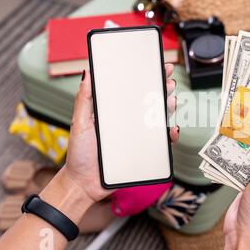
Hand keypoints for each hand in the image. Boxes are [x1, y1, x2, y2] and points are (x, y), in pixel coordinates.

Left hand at [63, 64, 179, 202]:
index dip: (145, 77)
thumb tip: (87, 74)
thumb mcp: (80, 123)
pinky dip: (169, 135)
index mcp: (114, 112)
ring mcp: (137, 137)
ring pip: (158, 119)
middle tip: (168, 81)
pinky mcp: (143, 152)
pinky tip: (171, 130)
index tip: (155, 66)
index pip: (132, 90)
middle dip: (162, 89)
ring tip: (170, 100)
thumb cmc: (79, 154)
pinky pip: (161, 142)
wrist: (83, 184)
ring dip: (168, 108)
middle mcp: (128, 122)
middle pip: (149, 101)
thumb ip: (84, 99)